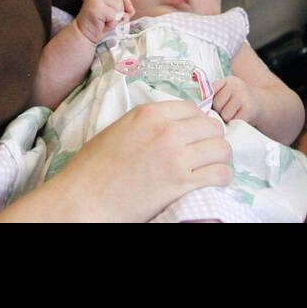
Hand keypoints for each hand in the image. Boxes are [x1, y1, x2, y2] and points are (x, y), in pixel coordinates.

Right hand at [55, 101, 231, 221]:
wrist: (85, 199)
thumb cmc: (93, 168)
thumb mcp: (119, 130)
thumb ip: (147, 123)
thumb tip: (171, 125)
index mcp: (149, 114)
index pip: (193, 108)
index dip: (197, 123)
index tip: (196, 135)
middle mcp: (167, 130)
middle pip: (212, 127)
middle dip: (212, 140)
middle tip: (205, 153)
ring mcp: (176, 157)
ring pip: (222, 149)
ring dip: (220, 158)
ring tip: (212, 167)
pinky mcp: (182, 184)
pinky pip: (220, 174)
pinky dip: (222, 177)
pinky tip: (213, 181)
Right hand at [74, 0, 132, 43]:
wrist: (83, 37)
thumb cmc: (98, 28)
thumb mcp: (112, 17)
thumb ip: (122, 11)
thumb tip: (132, 9)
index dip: (126, 5)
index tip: (124, 15)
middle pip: (120, 1)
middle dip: (119, 15)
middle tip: (108, 22)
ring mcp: (95, 1)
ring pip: (118, 8)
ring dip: (115, 20)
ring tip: (104, 24)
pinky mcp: (96, 9)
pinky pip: (114, 16)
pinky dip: (111, 24)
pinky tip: (103, 26)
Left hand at [211, 76, 259, 125]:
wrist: (263, 104)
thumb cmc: (240, 101)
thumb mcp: (229, 92)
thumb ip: (216, 95)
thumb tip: (203, 109)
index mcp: (228, 81)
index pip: (210, 91)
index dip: (210, 102)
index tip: (213, 106)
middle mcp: (235, 86)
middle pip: (217, 104)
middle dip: (219, 111)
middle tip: (226, 111)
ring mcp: (243, 96)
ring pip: (224, 114)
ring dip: (227, 119)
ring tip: (234, 114)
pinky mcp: (248, 109)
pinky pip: (234, 121)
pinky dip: (235, 123)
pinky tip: (240, 118)